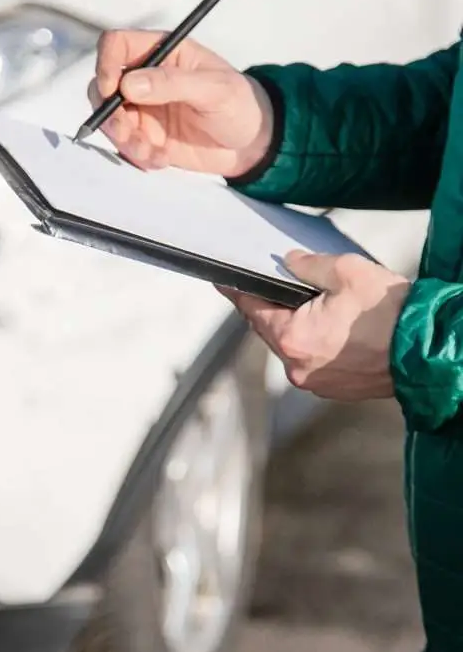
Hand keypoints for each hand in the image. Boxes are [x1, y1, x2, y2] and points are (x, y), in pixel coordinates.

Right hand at [88, 31, 273, 175]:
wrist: (252, 144)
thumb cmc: (240, 104)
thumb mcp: (215, 88)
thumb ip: (172, 83)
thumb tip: (129, 84)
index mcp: (163, 52)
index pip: (117, 45)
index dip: (106, 65)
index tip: (112, 91)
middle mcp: (145, 78)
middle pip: (101, 86)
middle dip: (109, 114)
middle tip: (128, 133)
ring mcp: (143, 109)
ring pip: (109, 120)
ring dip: (124, 140)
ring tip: (152, 152)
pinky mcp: (145, 136)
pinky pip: (124, 146)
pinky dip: (137, 156)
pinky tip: (162, 158)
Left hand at [221, 251, 410, 401]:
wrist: (426, 351)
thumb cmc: (390, 315)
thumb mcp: (346, 273)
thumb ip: (309, 266)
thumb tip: (290, 263)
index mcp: (293, 339)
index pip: (252, 311)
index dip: (238, 293)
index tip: (225, 283)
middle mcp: (298, 367)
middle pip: (272, 331)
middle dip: (273, 308)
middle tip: (276, 287)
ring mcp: (317, 382)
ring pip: (295, 347)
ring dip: (299, 327)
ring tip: (318, 306)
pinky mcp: (336, 388)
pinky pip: (316, 361)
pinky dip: (318, 344)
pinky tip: (336, 328)